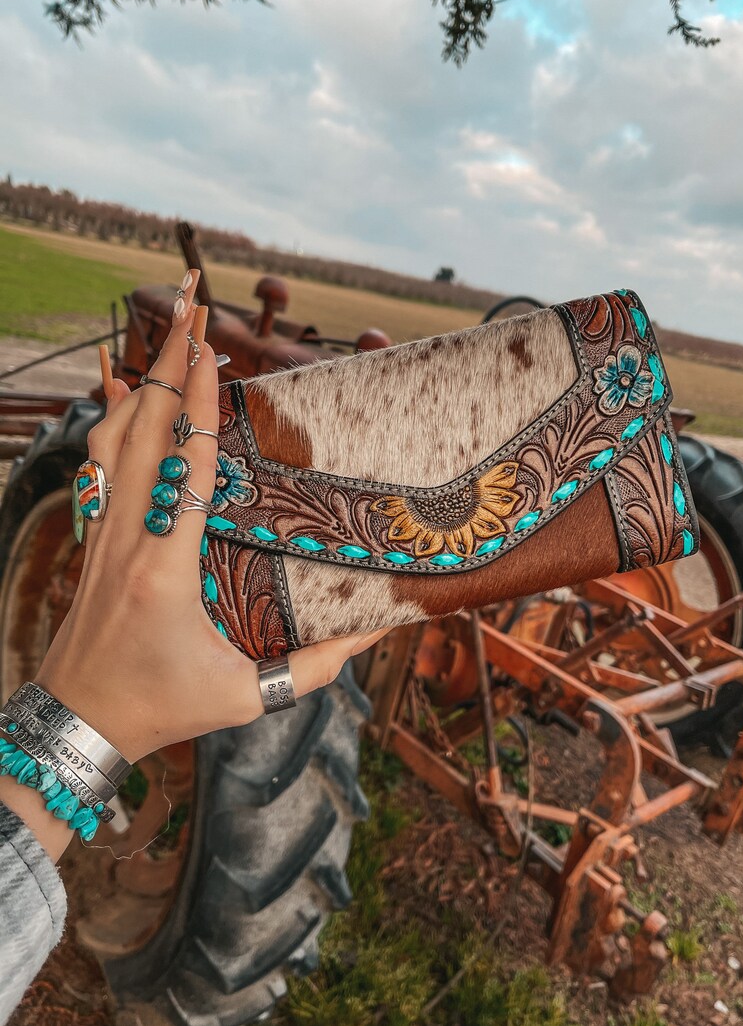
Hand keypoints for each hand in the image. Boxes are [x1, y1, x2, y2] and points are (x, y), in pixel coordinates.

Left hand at [33, 271, 387, 763]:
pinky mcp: (93, 538)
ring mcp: (102, 534)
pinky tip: (124, 390)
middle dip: (168, 364)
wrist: (78, 721)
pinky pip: (98, 463)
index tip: (214, 354)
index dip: (201, 407)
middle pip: (144, 431)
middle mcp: (127, 539)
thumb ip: (317, 665)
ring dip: (142, 381)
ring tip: (168, 333)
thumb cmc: (160, 709)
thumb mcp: (246, 697)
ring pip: (112, 438)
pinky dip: (112, 418)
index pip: (186, 469)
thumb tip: (382, 628)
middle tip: (189, 305)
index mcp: (164, 570)